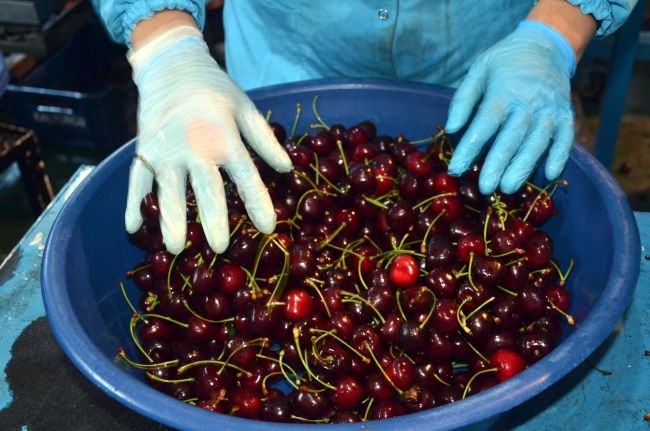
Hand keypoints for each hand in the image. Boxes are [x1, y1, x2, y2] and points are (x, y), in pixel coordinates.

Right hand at [126, 26, 291, 254]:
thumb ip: (264, 140)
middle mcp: (194, 146)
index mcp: (224, 136)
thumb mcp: (245, 108)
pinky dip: (132, 203)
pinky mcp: (144, 149)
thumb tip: (288, 168)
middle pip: (205, 188)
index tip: (268, 226)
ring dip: (171, 219)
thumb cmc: (215, 90)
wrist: (172, 65)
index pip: (245, 174)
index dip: (258, 201)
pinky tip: (132, 228)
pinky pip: (136, 180)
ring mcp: (166, 149)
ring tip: (175, 247)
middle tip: (219, 247)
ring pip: (168, 189)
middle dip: (212, 218)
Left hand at [445, 21, 575, 194]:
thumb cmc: (504, 62)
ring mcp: (550, 111)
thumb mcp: (478, 70)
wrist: (546, 45)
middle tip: (485, 187)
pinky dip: (560, 156)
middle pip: (511, 138)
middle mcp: (528, 104)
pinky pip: (565, 139)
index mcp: (503, 92)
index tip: (455, 168)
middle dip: (498, 164)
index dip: (469, 148)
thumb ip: (463, 99)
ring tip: (508, 187)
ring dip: (524, 166)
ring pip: (537, 142)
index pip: (484, 124)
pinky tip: (551, 175)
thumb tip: (450, 129)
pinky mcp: (566, 116)